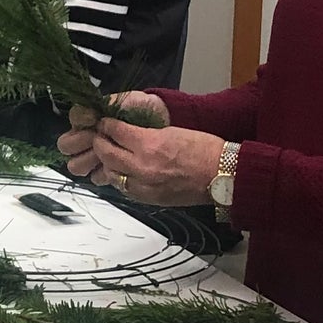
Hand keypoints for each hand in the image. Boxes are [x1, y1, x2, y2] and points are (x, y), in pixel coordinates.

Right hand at [57, 89, 166, 162]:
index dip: (81, 121)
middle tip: (96, 138)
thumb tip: (91, 115)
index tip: (95, 120)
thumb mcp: (127, 100)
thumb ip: (106, 104)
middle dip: (80, 142)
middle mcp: (86, 137)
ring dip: (88, 160)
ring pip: (76, 165)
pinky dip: (103, 173)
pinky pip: (95, 177)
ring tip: (104, 155)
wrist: (163, 125)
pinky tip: (115, 167)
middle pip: (65, 145)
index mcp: (88, 118)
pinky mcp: (108, 171)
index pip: (73, 120)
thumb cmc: (143, 110)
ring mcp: (94, 156)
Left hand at [63, 107, 223, 206]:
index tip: (105, 123)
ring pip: (111, 173)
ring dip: (107, 163)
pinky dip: (119, 179)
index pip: (115, 132)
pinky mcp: (148, 199)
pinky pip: (124, 189)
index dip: (106, 125)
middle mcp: (142, 167)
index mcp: (149, 145)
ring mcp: (144, 185)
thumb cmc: (204, 151)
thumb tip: (126, 133)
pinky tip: (122, 173)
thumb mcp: (171, 132)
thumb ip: (144, 135)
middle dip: (100, 142)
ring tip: (109, 155)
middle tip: (100, 136)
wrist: (222, 175)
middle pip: (106, 153)